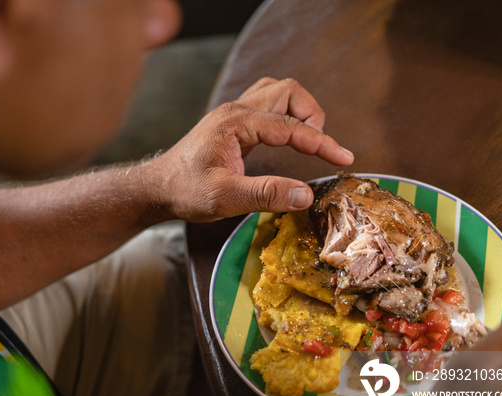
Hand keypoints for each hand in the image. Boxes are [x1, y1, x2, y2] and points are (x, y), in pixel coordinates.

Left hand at [149, 77, 352, 221]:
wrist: (158, 188)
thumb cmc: (185, 191)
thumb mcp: (225, 198)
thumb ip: (265, 195)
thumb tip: (305, 194)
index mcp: (235, 123)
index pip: (289, 124)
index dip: (320, 142)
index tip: (343, 158)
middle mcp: (236, 110)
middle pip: (287, 91)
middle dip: (312, 116)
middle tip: (322, 148)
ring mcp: (234, 114)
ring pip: (278, 92)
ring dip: (300, 111)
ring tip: (310, 141)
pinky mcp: (234, 123)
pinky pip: (268, 105)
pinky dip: (287, 116)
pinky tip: (290, 138)